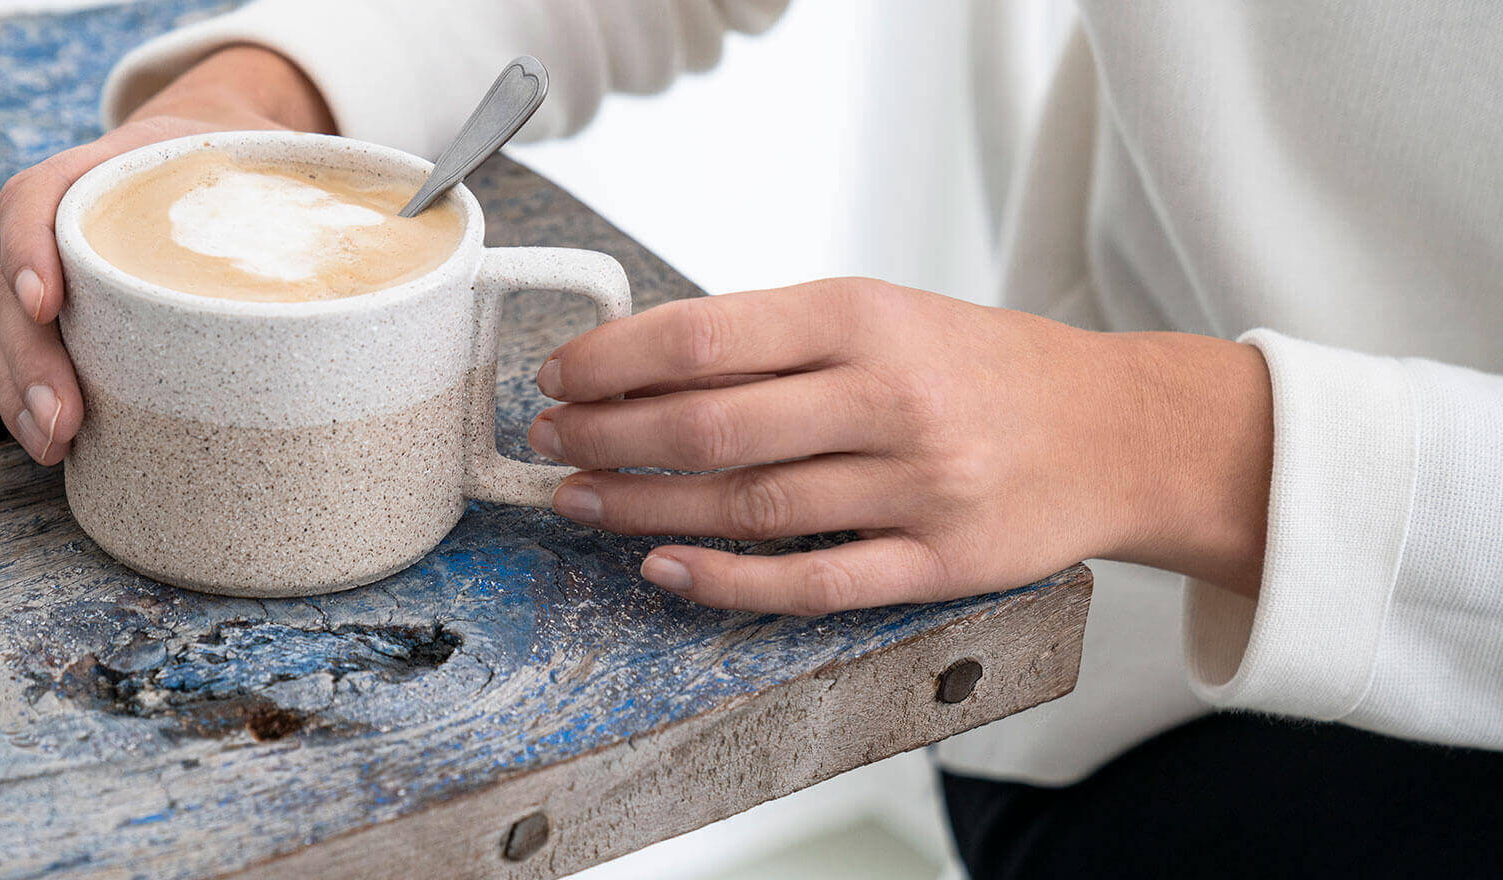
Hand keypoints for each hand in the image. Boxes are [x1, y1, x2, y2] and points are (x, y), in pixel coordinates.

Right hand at [0, 45, 333, 463]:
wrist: (212, 142)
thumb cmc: (247, 163)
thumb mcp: (275, 160)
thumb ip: (326, 191)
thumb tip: (432, 212)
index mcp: (111, 171)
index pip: (39, 197)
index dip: (31, 247)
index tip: (51, 300)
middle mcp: (69, 220)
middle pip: (11, 284)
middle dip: (29, 359)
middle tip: (66, 420)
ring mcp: (59, 269)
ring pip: (5, 328)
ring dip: (20, 392)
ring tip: (54, 445)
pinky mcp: (66, 316)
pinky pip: (24, 354)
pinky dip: (29, 399)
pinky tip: (55, 443)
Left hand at [530, 278, 1273, 612]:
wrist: (1119, 430)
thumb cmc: (981, 368)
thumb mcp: (885, 314)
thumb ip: (776, 338)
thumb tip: (640, 363)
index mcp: (866, 317)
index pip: (706, 336)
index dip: (614, 360)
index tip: (559, 374)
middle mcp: (888, 397)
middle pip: (711, 426)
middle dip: (607, 436)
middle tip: (547, 442)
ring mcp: (916, 486)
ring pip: (747, 505)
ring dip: (642, 508)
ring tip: (579, 499)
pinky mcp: (938, 564)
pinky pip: (812, 582)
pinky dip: (726, 580)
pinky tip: (664, 569)